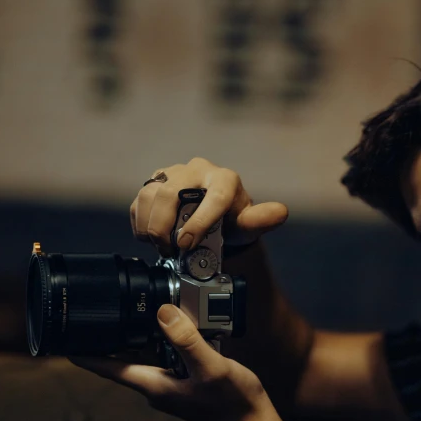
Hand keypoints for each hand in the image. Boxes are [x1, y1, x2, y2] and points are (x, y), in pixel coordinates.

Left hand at [69, 304, 272, 420]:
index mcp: (154, 385)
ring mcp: (169, 384)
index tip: (63, 339)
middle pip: (121, 359)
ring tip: (134, 308)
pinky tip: (174, 325)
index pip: (109, 368)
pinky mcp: (183, 381)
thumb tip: (163, 313)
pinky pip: (164, 355)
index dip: (85, 354)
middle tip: (97, 309)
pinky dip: (163, 339)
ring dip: (138, 334)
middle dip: (108, 336)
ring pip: (144, 354)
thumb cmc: (233, 402)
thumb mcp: (211, 367)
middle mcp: (156, 386)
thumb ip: (187, 340)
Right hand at [133, 157, 288, 256]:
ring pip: (150, 194)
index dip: (198, 222)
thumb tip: (280, 212)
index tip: (186, 244)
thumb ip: (261, 220)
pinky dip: (140, 223)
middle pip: (171, 193)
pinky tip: (150, 237)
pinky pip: (139, 201)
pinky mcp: (155, 182)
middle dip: (165, 226)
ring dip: (150, 225)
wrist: (214, 219)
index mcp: (224, 179)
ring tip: (160, 246)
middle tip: (170, 250)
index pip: (211, 197)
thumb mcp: (248, 225)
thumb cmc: (233, 222)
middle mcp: (197, 170)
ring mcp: (173, 173)